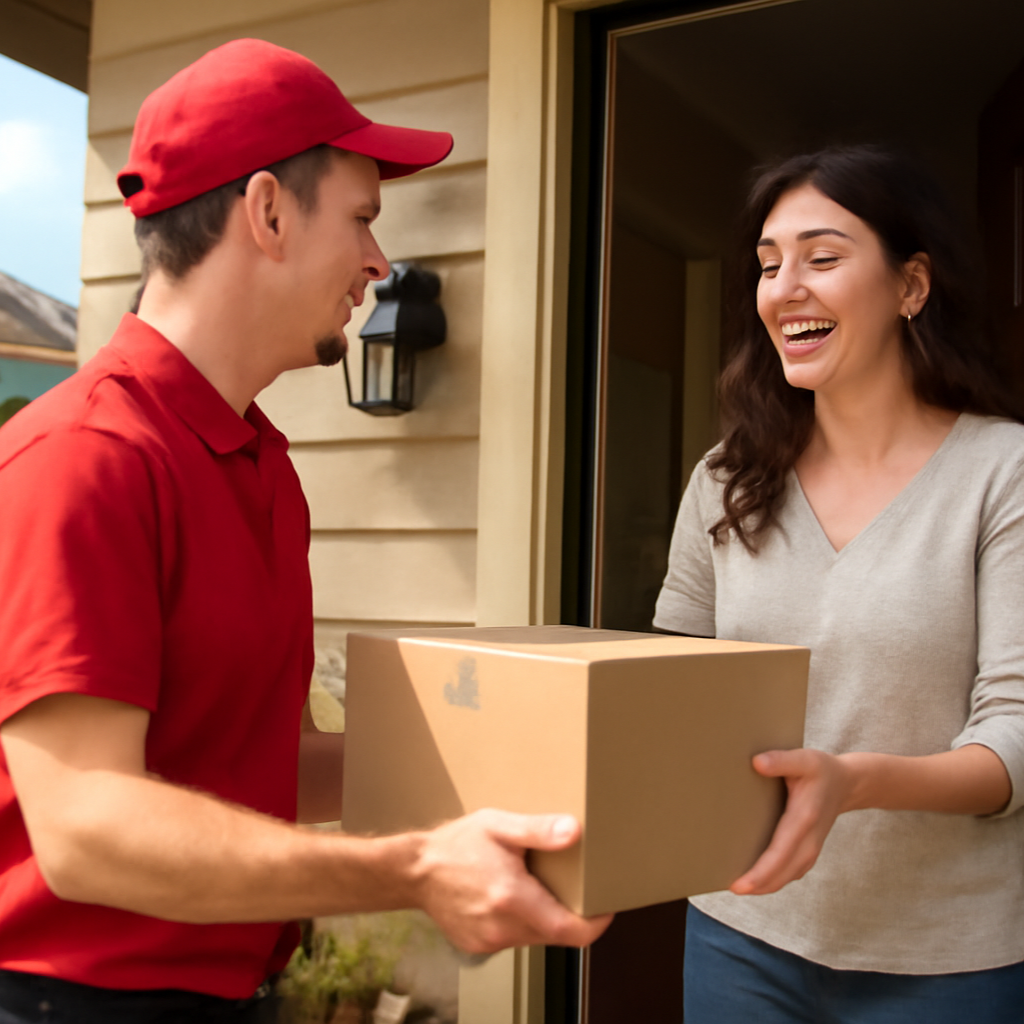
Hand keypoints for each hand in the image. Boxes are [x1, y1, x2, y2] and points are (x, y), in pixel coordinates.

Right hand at [412, 809, 612, 954]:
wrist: (415, 870)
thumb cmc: (457, 844)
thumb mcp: (499, 826)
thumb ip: (538, 830)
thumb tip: (574, 831)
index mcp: (511, 899)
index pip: (569, 931)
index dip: (595, 924)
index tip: (606, 906)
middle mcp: (501, 928)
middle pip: (555, 934)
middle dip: (569, 914)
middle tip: (573, 885)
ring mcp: (489, 942)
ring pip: (535, 937)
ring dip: (543, 916)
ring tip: (534, 884)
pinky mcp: (479, 946)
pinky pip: (513, 939)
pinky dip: (520, 922)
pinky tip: (508, 896)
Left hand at [730, 749, 852, 895]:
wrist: (847, 784)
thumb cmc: (822, 770)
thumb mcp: (805, 759)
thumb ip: (781, 760)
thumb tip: (756, 763)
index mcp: (804, 818)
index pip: (780, 853)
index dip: (760, 873)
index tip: (739, 885)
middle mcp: (809, 840)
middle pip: (782, 873)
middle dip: (758, 885)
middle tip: (731, 889)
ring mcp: (811, 848)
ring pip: (787, 876)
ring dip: (764, 886)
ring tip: (738, 887)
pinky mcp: (808, 850)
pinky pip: (790, 871)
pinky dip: (773, 880)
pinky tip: (756, 880)